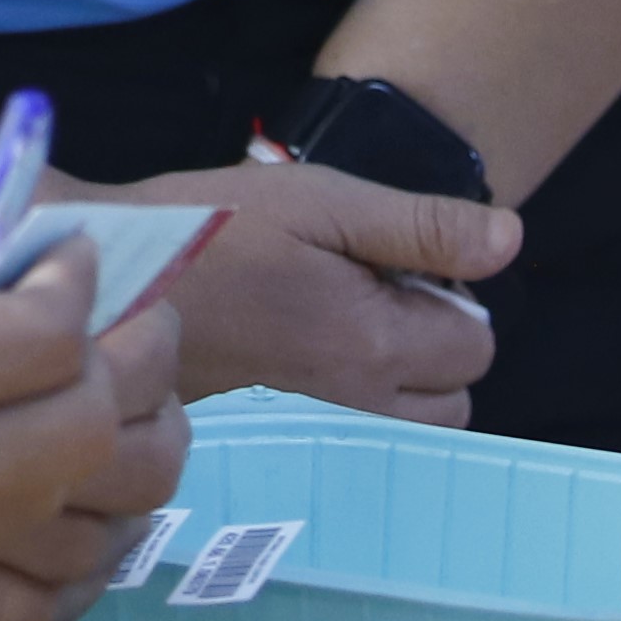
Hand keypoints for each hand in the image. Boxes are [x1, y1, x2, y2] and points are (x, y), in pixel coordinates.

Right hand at [0, 199, 176, 620]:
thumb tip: (24, 244)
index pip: (50, 343)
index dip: (82, 288)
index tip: (69, 264)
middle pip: (83, 440)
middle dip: (124, 370)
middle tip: (122, 329)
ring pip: (57, 524)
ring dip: (95, 458)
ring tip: (87, 402)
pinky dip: (33, 532)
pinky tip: (25, 480)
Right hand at [104, 162, 522, 419]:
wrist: (109, 275)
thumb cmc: (210, 224)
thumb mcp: (321, 200)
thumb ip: (421, 227)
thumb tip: (511, 241)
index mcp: (371, 342)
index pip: (476, 343)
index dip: (452, 289)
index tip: (390, 255)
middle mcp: (355, 398)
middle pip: (454, 392)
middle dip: (437, 336)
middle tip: (370, 279)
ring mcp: (317, 417)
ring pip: (411, 413)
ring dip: (401, 362)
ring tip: (340, 303)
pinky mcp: (284, 420)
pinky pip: (360, 416)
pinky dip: (356, 379)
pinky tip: (304, 326)